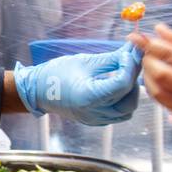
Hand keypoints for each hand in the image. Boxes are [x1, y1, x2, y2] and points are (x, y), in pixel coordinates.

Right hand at [13, 42, 142, 125]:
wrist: (37, 91)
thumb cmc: (56, 74)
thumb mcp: (85, 61)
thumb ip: (112, 58)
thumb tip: (132, 51)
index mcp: (88, 96)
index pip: (122, 84)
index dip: (129, 66)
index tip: (127, 53)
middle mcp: (93, 112)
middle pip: (129, 100)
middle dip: (133, 79)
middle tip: (130, 62)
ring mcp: (95, 119)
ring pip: (127, 110)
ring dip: (130, 92)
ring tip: (123, 74)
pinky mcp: (96, 121)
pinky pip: (118, 114)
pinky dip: (122, 100)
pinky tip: (116, 86)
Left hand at [128, 24, 171, 113]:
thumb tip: (157, 28)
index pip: (170, 53)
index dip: (149, 44)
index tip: (135, 37)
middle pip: (161, 73)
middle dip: (148, 60)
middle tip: (148, 54)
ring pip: (156, 88)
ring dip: (147, 73)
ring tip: (151, 65)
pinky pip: (157, 98)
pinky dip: (150, 85)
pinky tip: (152, 77)